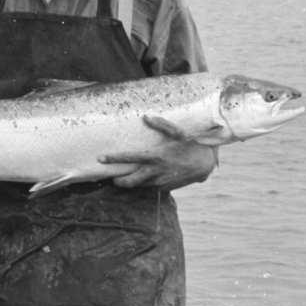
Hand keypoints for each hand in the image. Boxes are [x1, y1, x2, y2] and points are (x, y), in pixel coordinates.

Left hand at [99, 116, 216, 190]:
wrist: (205, 164)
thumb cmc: (190, 145)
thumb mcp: (178, 132)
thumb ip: (161, 125)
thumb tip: (145, 117)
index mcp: (155, 156)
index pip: (129, 158)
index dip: (113, 159)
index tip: (100, 159)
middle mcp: (155, 171)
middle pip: (129, 181)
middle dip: (118, 181)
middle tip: (112, 177)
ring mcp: (159, 182)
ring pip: (138, 186)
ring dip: (130, 183)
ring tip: (123, 179)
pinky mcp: (165, 188)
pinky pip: (150, 187)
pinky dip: (144, 184)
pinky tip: (144, 178)